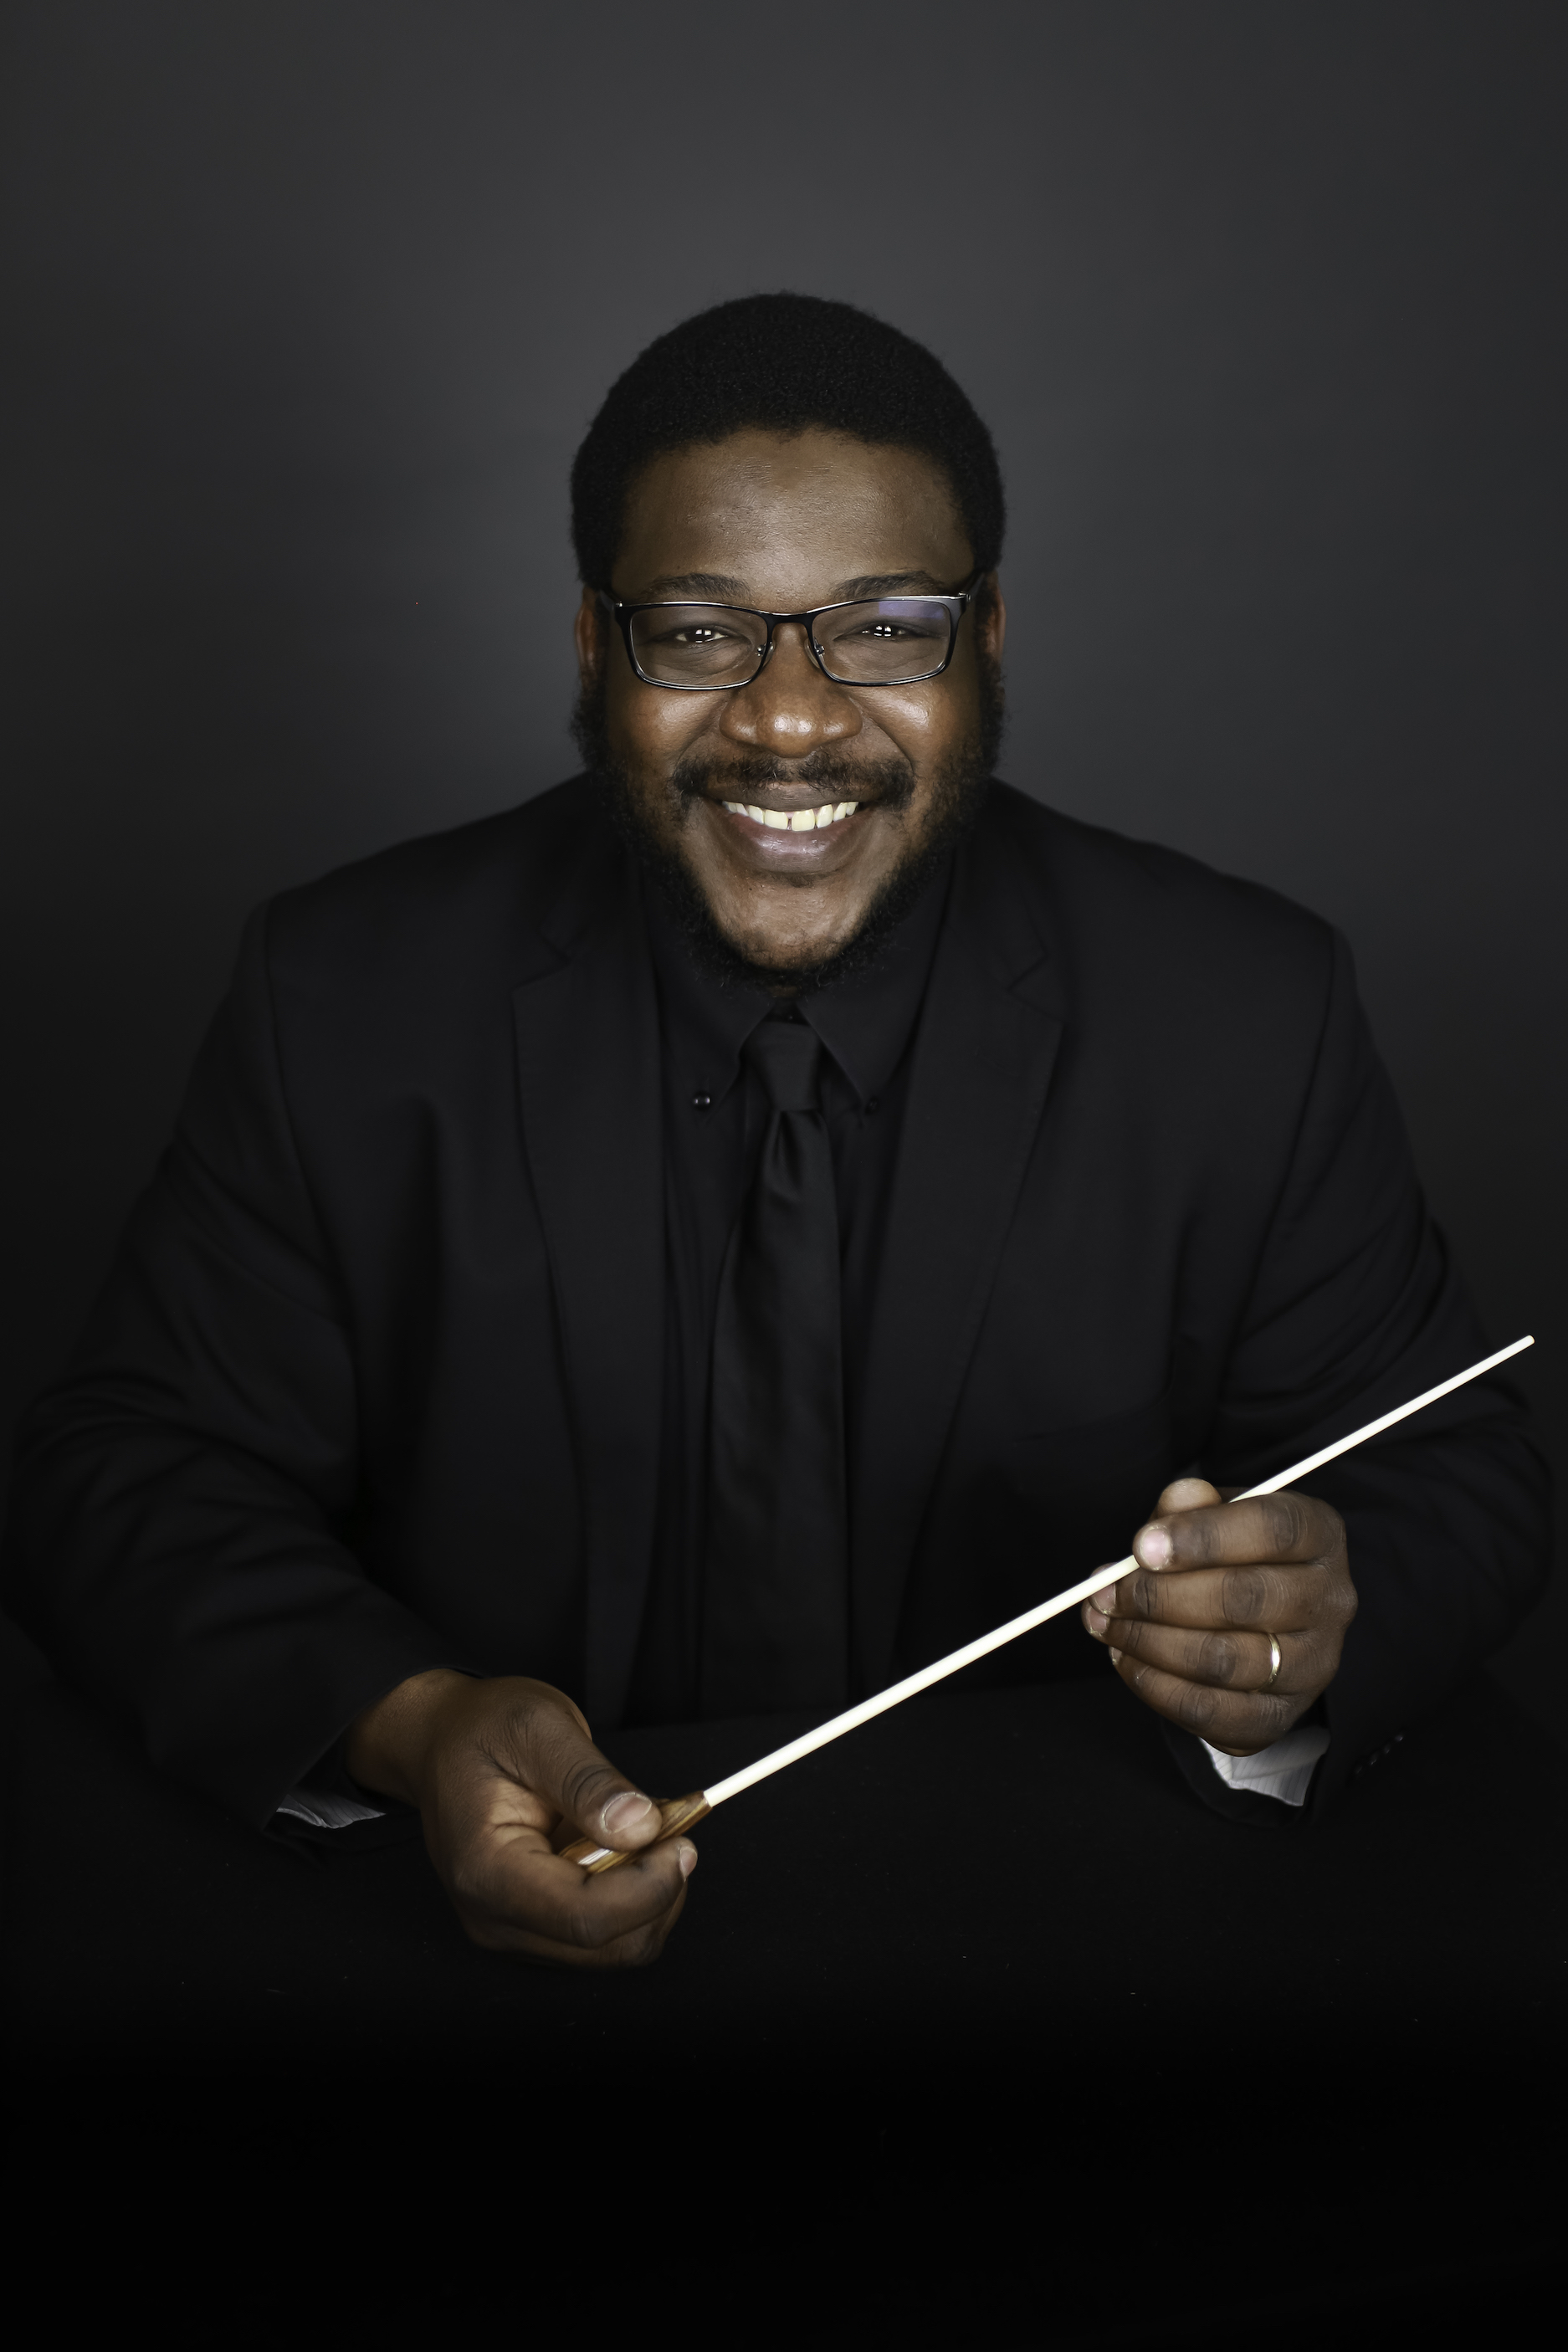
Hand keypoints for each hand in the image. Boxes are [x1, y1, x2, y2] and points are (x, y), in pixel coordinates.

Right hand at [344, 1670, 693, 1965]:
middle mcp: (495, 1917)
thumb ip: (589, 1781)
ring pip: (614, 1948)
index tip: (681, 1839)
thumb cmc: (481, 1729)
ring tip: (638, 1828)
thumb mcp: (538, 1728)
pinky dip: (632, 1896)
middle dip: (657, 1891)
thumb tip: (642, 1827)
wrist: (443, 1739)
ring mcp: (513, 1927)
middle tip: (668, 1825)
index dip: (650, 1887)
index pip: (586, 1919)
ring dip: (648, 1893)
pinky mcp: (534, 1925)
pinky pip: (604, 1934)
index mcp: (487, 1871)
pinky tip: (622, 1847)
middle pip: (608, 1947)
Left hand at [1080, 1478, 1356, 1753]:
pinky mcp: (1280, 1715)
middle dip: (1160, 1596)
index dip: (1202, 1536)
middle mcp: (1331, 1601)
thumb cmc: (1231, 1553)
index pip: (1274, 1529)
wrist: (1260, 1619)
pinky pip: (1210, 1711)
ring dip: (1149, 1643)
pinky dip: (1155, 1687)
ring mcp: (1313, 1665)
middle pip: (1246, 1599)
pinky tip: (1127, 1659)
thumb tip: (1164, 1518)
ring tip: (1109, 1624)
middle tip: (1108, 1592)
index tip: (1141, 1547)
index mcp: (1320, 1534)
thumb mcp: (1214, 1514)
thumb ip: (1188, 1507)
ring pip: (1225, 1661)